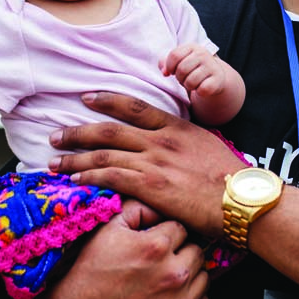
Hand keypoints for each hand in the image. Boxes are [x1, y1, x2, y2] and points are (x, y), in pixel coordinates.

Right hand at [41, 199, 213, 298]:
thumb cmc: (91, 271)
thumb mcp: (107, 229)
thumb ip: (137, 207)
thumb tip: (160, 203)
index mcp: (157, 246)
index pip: (180, 228)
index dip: (166, 234)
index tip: (152, 245)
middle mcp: (173, 274)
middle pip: (196, 251)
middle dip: (180, 253)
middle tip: (159, 264)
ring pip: (203, 279)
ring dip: (189, 278)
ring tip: (164, 282)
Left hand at [50, 92, 247, 236]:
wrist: (244, 200)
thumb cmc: (233, 181)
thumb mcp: (208, 149)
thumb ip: (185, 146)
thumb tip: (171, 152)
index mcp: (177, 128)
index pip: (135, 107)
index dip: (107, 100)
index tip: (87, 98)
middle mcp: (162, 141)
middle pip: (110, 130)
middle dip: (78, 132)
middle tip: (56, 135)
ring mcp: (155, 162)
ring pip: (104, 155)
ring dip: (75, 157)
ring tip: (54, 161)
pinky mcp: (151, 186)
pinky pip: (111, 177)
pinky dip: (89, 177)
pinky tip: (75, 180)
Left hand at [161, 44, 228, 98]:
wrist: (215, 76)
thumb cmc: (192, 68)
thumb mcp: (179, 62)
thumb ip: (165, 63)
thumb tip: (164, 72)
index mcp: (192, 47)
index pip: (174, 55)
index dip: (169, 66)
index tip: (172, 71)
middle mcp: (203, 53)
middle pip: (181, 69)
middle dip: (179, 78)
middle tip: (185, 78)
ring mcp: (212, 66)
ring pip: (190, 82)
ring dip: (188, 86)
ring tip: (193, 83)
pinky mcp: (218, 79)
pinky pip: (202, 90)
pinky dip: (199, 92)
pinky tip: (201, 87)